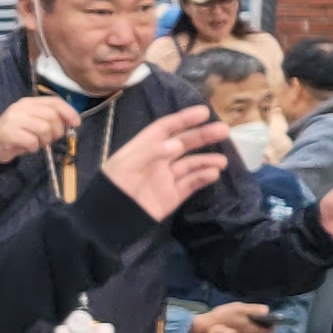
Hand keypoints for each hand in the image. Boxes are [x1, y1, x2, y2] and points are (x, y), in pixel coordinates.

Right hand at [0, 92, 80, 165]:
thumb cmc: (18, 134)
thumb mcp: (35, 122)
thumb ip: (51, 119)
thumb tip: (72, 122)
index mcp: (30, 102)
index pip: (54, 101)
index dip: (69, 112)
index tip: (76, 124)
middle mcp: (21, 107)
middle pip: (51, 116)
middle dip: (56, 131)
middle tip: (49, 139)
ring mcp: (13, 119)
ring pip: (43, 128)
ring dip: (44, 141)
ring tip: (37, 143)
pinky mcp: (8, 132)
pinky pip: (31, 141)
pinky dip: (33, 148)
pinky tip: (27, 148)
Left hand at [95, 103, 237, 220]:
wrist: (109, 220)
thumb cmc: (113, 186)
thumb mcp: (125, 165)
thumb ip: (151, 152)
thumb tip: (177, 143)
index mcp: (143, 147)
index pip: (166, 128)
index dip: (184, 119)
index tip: (204, 112)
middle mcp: (157, 160)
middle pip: (183, 143)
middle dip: (202, 136)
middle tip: (223, 130)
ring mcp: (166, 178)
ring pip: (191, 164)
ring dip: (207, 160)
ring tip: (222, 161)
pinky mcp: (172, 196)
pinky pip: (191, 184)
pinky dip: (203, 177)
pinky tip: (213, 174)